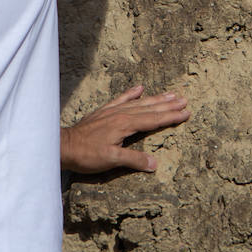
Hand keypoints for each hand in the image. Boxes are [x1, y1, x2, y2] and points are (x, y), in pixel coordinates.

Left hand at [60, 85, 190, 173]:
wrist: (64, 145)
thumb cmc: (86, 155)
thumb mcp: (111, 160)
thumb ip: (133, 160)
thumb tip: (155, 164)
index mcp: (126, 124)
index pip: (154, 119)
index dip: (171, 116)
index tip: (186, 112)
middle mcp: (121, 114)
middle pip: (150, 108)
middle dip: (168, 104)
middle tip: (185, 100)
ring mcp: (112, 111)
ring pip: (139, 102)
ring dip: (156, 98)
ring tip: (171, 93)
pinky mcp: (104, 111)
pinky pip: (121, 99)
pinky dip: (132, 93)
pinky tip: (140, 88)